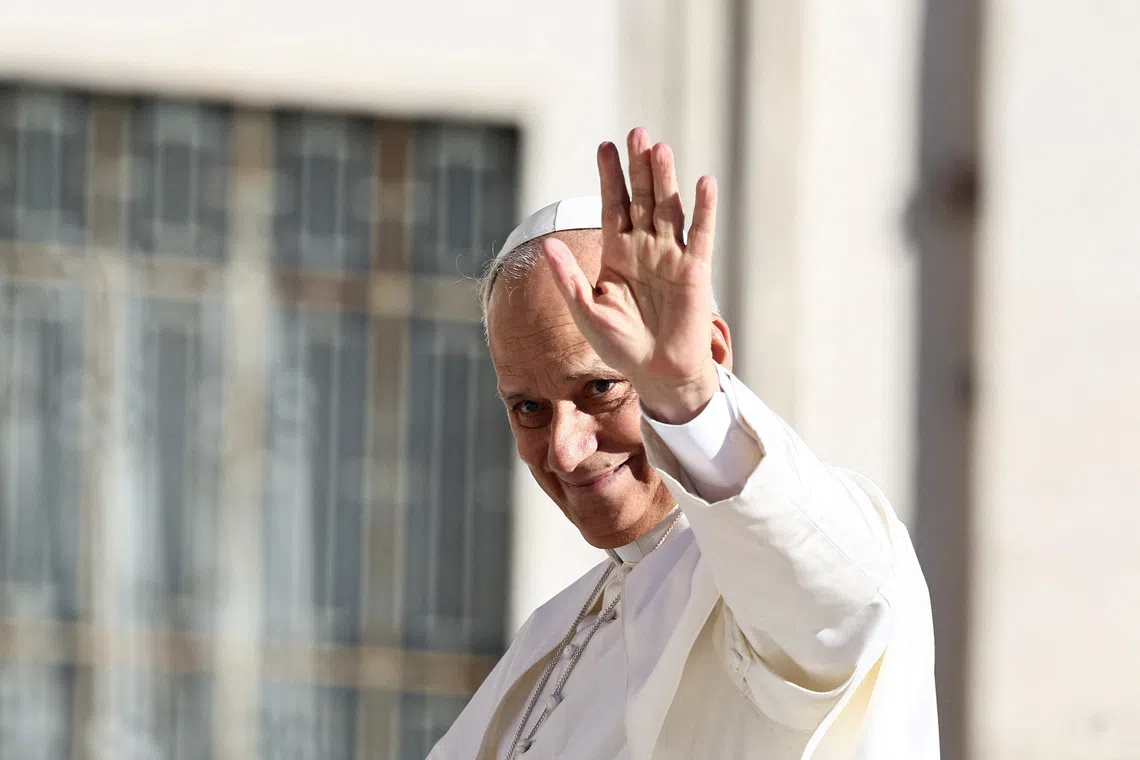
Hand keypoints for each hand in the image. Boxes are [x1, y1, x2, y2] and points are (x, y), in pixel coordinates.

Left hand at [542, 127, 719, 424]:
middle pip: (641, 198)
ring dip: (665, 180)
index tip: (604, 146)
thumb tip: (545, 245)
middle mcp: (645, 249)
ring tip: (660, 148)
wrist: (656, 373)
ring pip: (668, 209)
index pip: (612, 206)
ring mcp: (671, 257)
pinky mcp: (695, 271)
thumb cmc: (620, 346)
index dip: (609, 176)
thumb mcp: (586, 312)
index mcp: (617, 254)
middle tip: (636, 132)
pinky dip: (703, 210)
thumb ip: (567, 279)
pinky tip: (703, 183)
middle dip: (638, 167)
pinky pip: (700, 235)